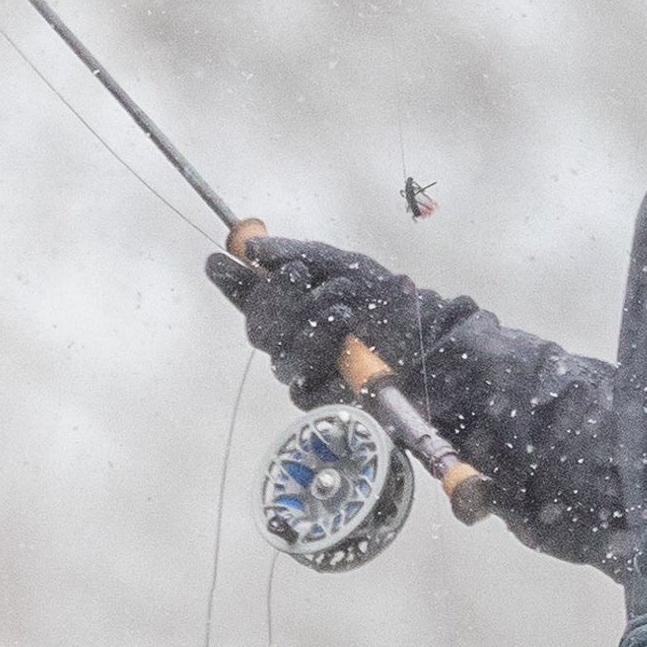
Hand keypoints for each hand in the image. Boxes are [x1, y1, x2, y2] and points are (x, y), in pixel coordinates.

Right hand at [206, 235, 431, 408]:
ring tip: (342, 305)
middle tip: (296, 273)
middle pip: (256, 326)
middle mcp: (291, 340)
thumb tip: (251, 249)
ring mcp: (304, 370)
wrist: (428, 337)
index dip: (230, 281)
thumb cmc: (385, 302)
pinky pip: (299, 379)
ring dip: (307, 319)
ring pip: (276, 352)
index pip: (248, 297)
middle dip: (274, 295)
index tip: (218, 260)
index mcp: (291, 306)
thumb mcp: (342, 267)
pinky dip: (321, 344)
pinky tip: (344, 329)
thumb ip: (297, 254)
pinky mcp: (319, 397)